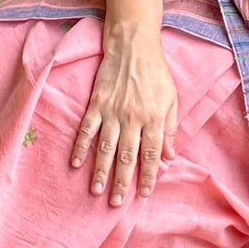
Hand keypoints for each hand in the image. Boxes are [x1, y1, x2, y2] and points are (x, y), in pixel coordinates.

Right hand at [71, 30, 178, 202]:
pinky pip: (87, 129)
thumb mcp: (172, 99)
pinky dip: (81, 147)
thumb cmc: (156, 72)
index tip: (144, 194)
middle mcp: (133, 119)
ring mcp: (112, 112)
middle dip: (122, 182)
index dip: (148, 177)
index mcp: (154, 119)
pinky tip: (76, 163)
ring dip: (100, 171)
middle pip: (127, 157)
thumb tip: (170, 156)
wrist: (134, 45)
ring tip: (96, 191)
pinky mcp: (96, 104)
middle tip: (116, 203)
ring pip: (105, 148)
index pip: (151, 155)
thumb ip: (171, 128)